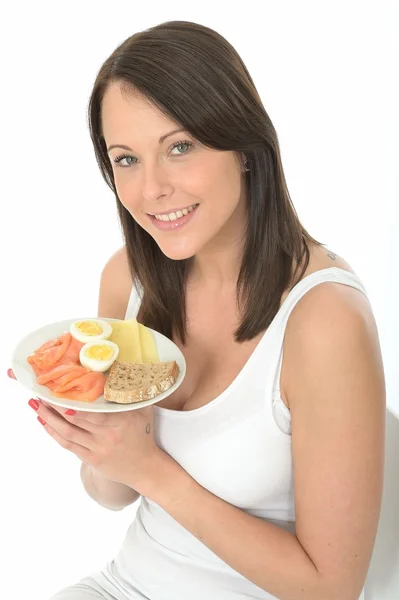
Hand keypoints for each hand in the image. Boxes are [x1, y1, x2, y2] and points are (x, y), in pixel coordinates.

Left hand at [7, 368, 166, 495]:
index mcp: (121, 421)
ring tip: (35, 404)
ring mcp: (97, 448)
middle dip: (55, 405)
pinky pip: (67, 444)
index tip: (59, 391)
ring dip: (48, 418)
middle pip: (75, 419)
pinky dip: (53, 432)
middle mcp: (107, 435)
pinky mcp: (90, 458)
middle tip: (40, 391)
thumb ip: (134, 393)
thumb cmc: (144, 435)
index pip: (93, 411)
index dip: (73, 404)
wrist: (145, 468)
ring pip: (67, 432)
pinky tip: (43, 421)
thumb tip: (127, 368)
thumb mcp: (143, 411)